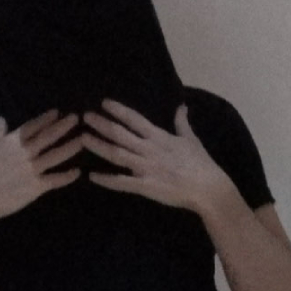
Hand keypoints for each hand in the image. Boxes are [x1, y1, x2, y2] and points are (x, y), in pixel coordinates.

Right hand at [0, 110, 83, 227]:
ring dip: (71, 147)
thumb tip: (1, 118)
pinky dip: (67, 176)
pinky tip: (78, 172)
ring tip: (83, 140)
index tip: (58, 111)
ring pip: (56, 155)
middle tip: (77, 118)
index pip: (32, 126)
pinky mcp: (35, 187)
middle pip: (48, 136)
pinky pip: (55, 179)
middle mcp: (24, 152)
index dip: (46, 118)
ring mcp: (31, 169)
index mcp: (11, 142)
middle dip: (64, 126)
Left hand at [79, 99, 238, 213]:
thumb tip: (181, 106)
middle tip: (84, 117)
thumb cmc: (200, 163)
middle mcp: (149, 149)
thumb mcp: (191, 139)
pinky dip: (106, 179)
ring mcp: (146, 168)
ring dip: (98, 145)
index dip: (118, 110)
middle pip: (120, 134)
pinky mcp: (145, 186)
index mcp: (159, 137)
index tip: (103, 103)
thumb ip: (181, 123)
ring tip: (82, 138)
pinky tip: (91, 176)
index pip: (135, 119)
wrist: (208, 188)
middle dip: (101, 124)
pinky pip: (122, 182)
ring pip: (117, 154)